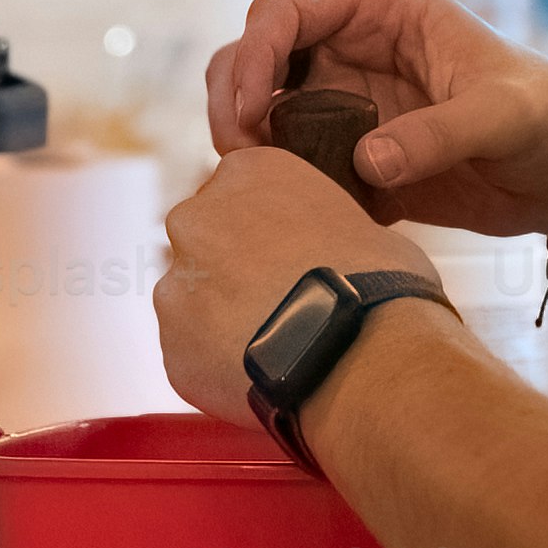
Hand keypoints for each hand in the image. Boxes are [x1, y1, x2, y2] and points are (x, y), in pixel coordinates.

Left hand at [154, 142, 416, 425]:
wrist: (359, 354)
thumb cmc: (378, 284)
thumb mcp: (362, 224)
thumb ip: (322, 228)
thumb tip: (329, 256)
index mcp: (247, 171)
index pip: (240, 192)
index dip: (266, 231)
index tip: (288, 259)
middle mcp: (197, 216)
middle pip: (204, 241)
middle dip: (231, 271)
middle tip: (276, 304)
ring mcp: (176, 281)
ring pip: (191, 301)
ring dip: (221, 320)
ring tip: (273, 348)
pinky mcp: (170, 343)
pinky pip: (189, 353)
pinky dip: (215, 364)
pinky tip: (258, 375)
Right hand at [202, 0, 547, 242]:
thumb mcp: (506, 117)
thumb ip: (440, 134)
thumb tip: (367, 160)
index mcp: (377, 2)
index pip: (283, 12)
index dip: (255, 58)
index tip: (255, 114)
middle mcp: (347, 43)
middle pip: (250, 59)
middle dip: (233, 103)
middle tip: (239, 159)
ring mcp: (341, 99)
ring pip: (259, 112)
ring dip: (248, 148)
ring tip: (262, 191)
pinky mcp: (347, 153)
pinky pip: (290, 165)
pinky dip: (280, 186)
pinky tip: (295, 218)